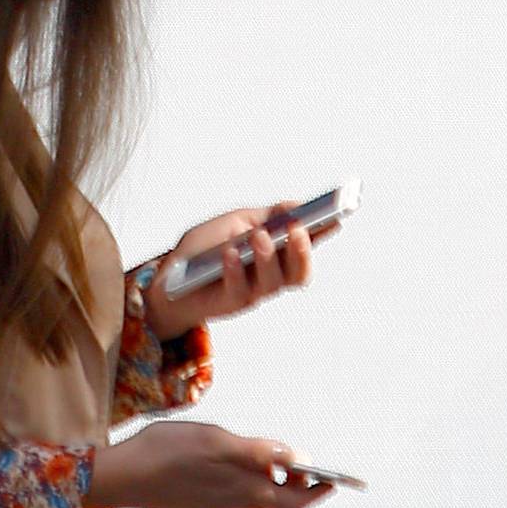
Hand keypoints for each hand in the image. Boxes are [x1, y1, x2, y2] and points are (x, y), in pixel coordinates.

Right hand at [89, 421, 334, 507]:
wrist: (126, 478)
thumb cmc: (167, 454)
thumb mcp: (216, 441)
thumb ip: (258, 451)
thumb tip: (297, 457)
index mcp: (247, 489)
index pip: (296, 498)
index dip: (318, 490)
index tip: (336, 478)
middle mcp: (238, 503)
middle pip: (281, 503)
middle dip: (301, 488)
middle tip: (313, 471)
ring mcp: (218, 506)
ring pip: (260, 501)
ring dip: (277, 486)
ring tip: (281, 464)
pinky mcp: (201, 503)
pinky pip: (239, 498)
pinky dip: (253, 486)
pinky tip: (240, 468)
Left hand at [145, 201, 322, 341]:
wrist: (170, 277)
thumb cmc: (206, 248)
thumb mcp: (236, 222)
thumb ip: (266, 216)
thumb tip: (297, 205)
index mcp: (275, 255)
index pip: (304, 246)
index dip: (322, 234)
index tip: (336, 217)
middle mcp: (270, 276)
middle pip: (299, 272)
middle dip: (301, 252)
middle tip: (297, 230)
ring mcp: (253, 291)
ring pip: (273, 282)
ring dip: (268, 257)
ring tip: (260, 237)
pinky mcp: (231, 302)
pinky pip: (239, 288)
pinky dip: (236, 269)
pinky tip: (231, 253)